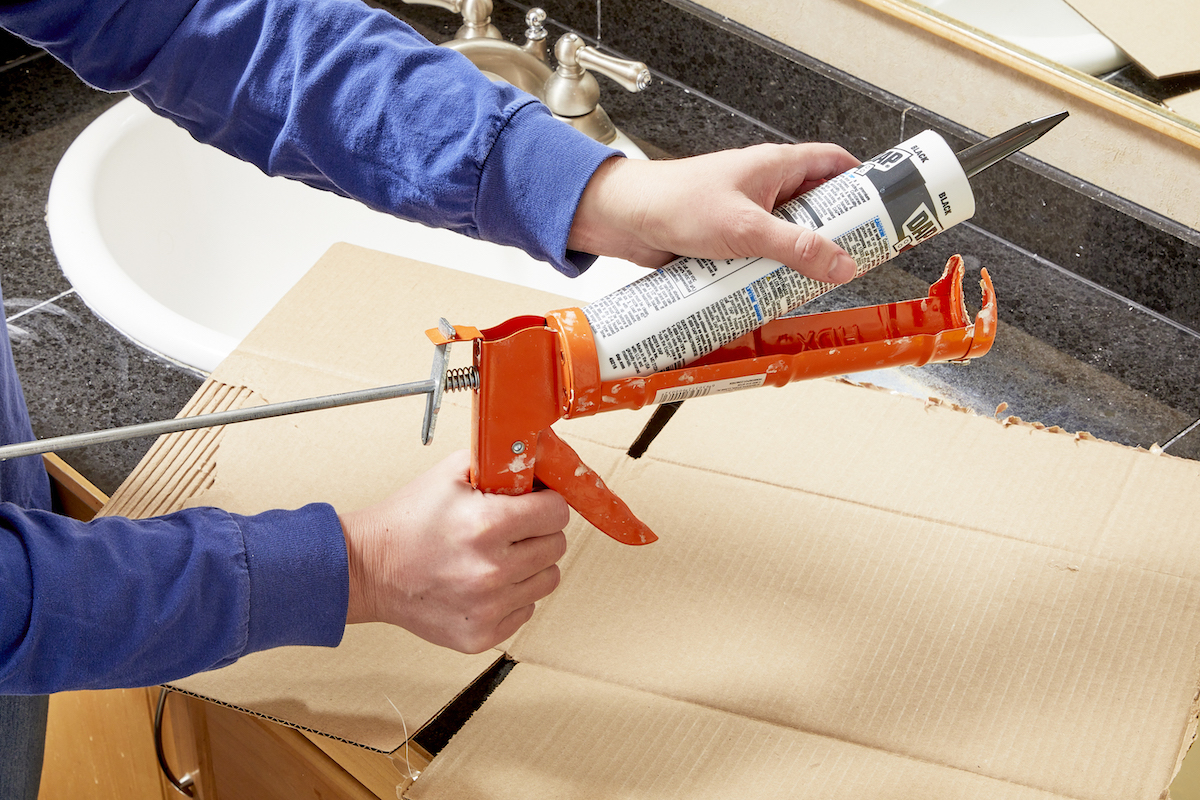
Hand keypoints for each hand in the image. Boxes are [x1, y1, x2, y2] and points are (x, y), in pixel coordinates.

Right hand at [339, 451, 568, 653]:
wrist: (368, 569)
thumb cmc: (408, 521)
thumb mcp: (452, 474)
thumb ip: (501, 463)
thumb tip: (542, 460)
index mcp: (487, 525)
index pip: (557, 513)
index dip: (547, 503)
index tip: (535, 503)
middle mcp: (491, 570)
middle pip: (556, 546)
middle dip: (539, 532)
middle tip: (511, 529)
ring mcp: (487, 608)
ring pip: (547, 580)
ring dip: (530, 565)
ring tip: (497, 555)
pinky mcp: (481, 634)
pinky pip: (526, 609)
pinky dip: (513, 595)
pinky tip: (484, 582)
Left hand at [568, 143, 860, 283]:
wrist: (623, 218)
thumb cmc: (675, 203)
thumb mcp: (746, 228)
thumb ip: (795, 248)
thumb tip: (841, 264)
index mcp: (775, 166)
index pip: (833, 164)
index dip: (862, 183)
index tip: (883, 209)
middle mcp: (762, 187)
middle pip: (814, 207)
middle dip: (833, 234)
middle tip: (854, 261)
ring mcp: (743, 214)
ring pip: (786, 237)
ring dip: (798, 259)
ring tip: (816, 285)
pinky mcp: (724, 240)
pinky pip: (758, 255)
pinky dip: (768, 271)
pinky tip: (775, 293)